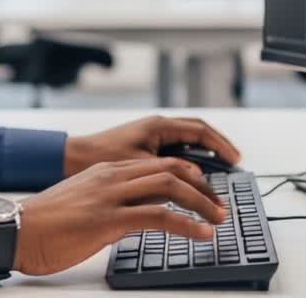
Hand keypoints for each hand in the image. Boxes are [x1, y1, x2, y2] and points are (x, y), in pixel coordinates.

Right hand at [13, 157, 226, 275]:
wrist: (14, 230)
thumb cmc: (43, 224)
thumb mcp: (84, 206)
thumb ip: (111, 206)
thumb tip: (135, 220)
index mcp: (107, 172)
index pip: (159, 163)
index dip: (189, 175)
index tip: (206, 192)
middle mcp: (112, 177)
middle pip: (172, 168)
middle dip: (204, 186)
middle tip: (220, 205)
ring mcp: (110, 196)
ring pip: (170, 187)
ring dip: (202, 203)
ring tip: (218, 219)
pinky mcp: (107, 219)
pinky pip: (158, 216)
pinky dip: (187, 225)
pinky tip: (201, 234)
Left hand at [62, 115, 241, 177]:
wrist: (69, 159)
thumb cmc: (98, 157)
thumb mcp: (139, 166)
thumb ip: (168, 171)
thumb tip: (195, 178)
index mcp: (158, 126)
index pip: (200, 130)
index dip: (221, 145)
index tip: (236, 160)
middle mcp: (156, 127)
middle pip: (198, 133)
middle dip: (218, 148)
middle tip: (235, 165)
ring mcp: (151, 136)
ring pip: (187, 142)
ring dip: (204, 155)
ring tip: (220, 174)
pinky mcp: (144, 148)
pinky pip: (175, 151)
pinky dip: (189, 161)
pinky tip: (194, 178)